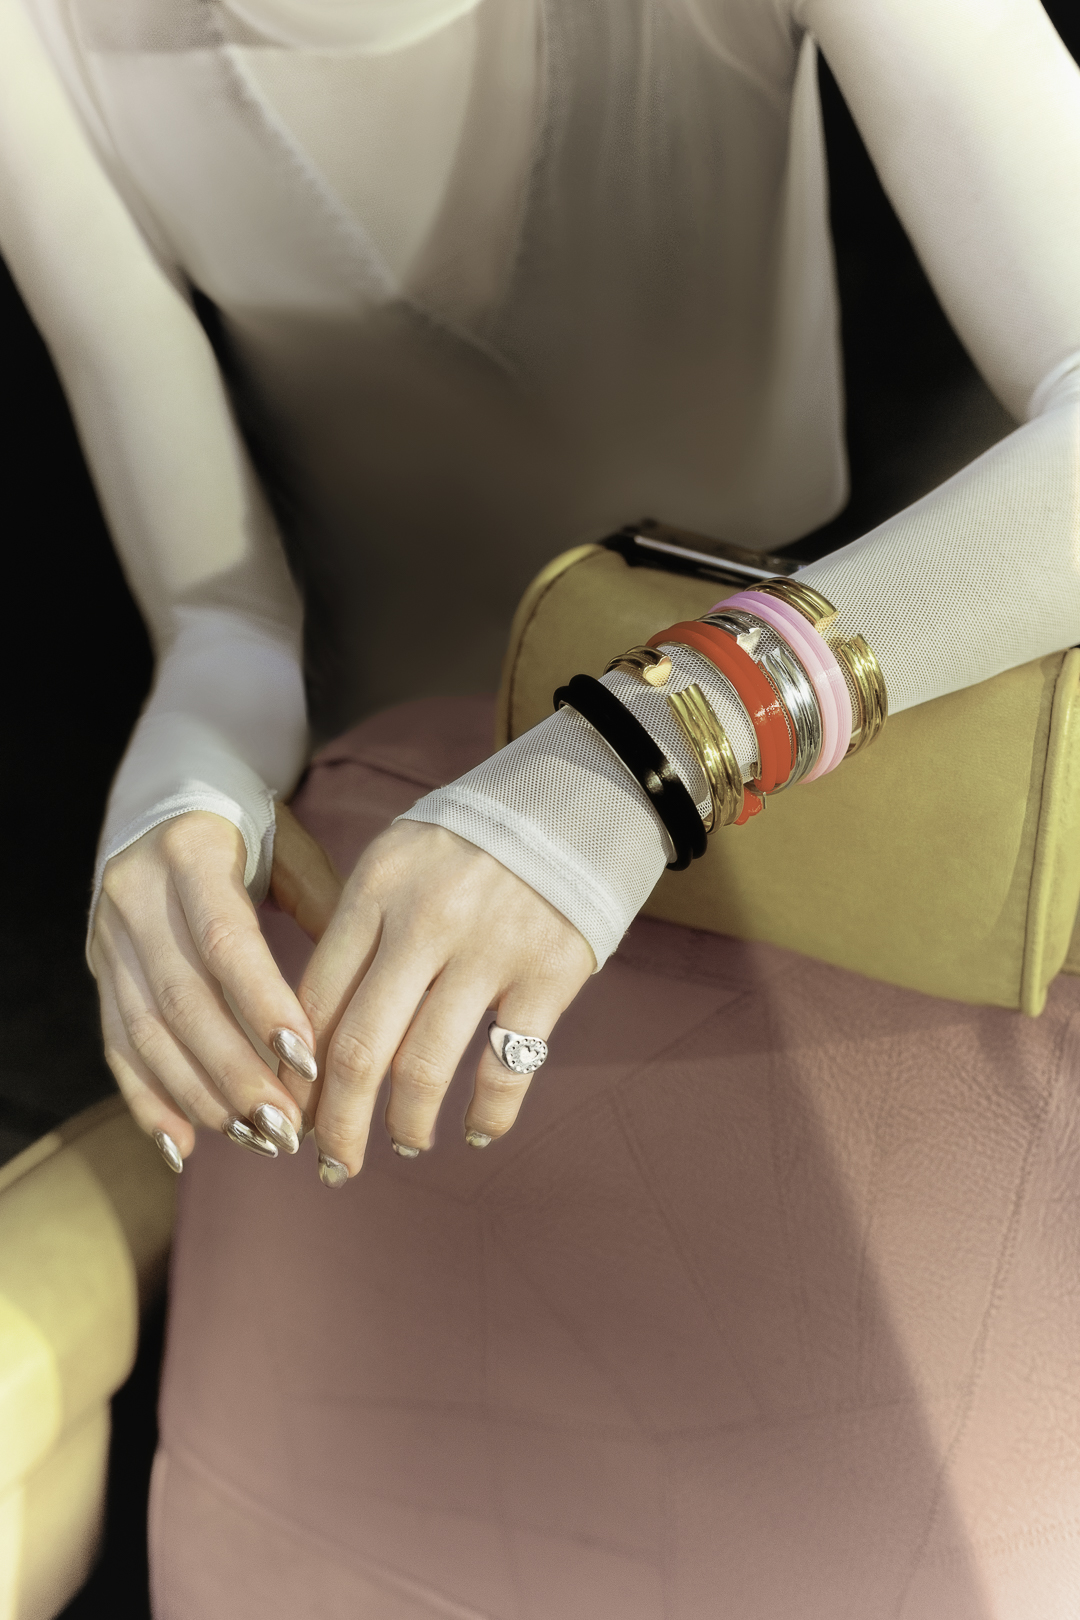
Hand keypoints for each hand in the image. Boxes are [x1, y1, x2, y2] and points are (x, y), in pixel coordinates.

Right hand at [91, 804, 341, 1165]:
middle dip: (235, 1072)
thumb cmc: (253, 826)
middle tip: (287, 1126)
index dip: (261, 1002)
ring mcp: (109, 935)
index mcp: (189, 852)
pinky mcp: (100, 968)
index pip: (223, 938)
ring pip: (146, 1031)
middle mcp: (136, 894)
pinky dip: (148, 1100)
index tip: (307, 1059)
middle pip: (182, 999)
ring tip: (255, 1139)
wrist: (170, 793)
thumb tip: (368, 986)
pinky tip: (184, 1146)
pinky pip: (116, 1045)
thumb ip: (325, 907)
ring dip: (200, 1095)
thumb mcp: (292, 847)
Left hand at [298, 820, 594, 1182]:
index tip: (293, 1112)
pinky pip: (506, 1069)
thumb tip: (309, 1045)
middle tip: (331, 1164)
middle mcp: (426, 919)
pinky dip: (488, 1115)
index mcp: (376, 888)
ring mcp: (490, 948)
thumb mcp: (399, 864)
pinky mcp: (550, 974)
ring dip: (406, 1126)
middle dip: (336, 1125)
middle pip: (357, 1050)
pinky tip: (477, 1129)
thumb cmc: (469, 847)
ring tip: (404, 1143)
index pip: (314, 1000)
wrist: (575, 801)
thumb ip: (356, 936)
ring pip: (424, 1069)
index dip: (296, 1073)